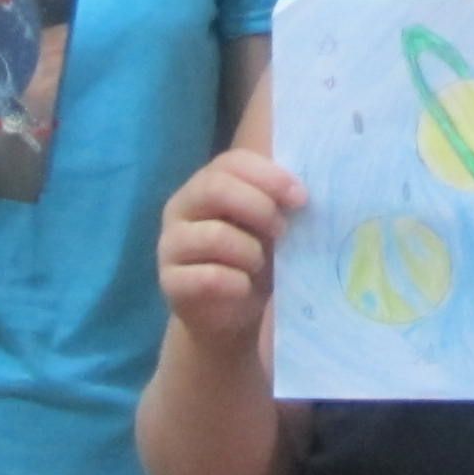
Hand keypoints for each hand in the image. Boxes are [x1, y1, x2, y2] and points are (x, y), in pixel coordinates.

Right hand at [155, 149, 303, 360]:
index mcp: (206, 184)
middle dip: (259, 208)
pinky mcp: (171, 281)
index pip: (232, 162)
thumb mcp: (267, 226)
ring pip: (215, 236)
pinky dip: (237, 283)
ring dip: (250, 252)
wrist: (230, 312)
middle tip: (282, 231)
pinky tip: (245, 288)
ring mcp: (170, 244)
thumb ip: (277, 203)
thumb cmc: (253, 259)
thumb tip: (303, 193)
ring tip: (260, 265)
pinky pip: (209, 277)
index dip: (269, 176)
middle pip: (216, 188)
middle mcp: (181, 208)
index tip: (301, 198)